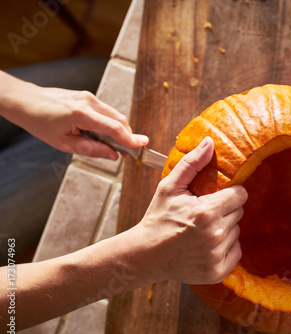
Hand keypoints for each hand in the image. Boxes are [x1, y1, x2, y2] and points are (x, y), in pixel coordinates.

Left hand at [0, 71, 147, 159]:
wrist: (25, 101)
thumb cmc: (39, 122)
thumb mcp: (63, 143)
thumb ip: (91, 149)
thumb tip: (112, 155)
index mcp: (81, 114)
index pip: (114, 128)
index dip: (130, 139)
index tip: (143, 145)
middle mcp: (89, 102)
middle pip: (119, 120)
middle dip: (128, 137)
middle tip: (129, 153)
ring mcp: (89, 97)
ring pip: (115, 115)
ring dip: (119, 131)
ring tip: (114, 147)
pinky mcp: (88, 97)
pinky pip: (106, 112)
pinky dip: (110, 124)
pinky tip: (103, 135)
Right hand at [129, 137, 247, 284]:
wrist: (145, 256)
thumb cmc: (158, 218)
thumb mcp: (169, 187)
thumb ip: (192, 163)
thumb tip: (210, 142)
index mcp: (206, 212)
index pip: (240, 195)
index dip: (229, 193)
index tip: (216, 197)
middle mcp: (215, 235)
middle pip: (239, 213)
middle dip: (225, 210)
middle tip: (204, 214)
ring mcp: (217, 256)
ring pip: (237, 232)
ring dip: (225, 229)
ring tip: (202, 231)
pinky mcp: (217, 272)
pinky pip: (236, 252)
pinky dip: (226, 248)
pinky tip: (206, 246)